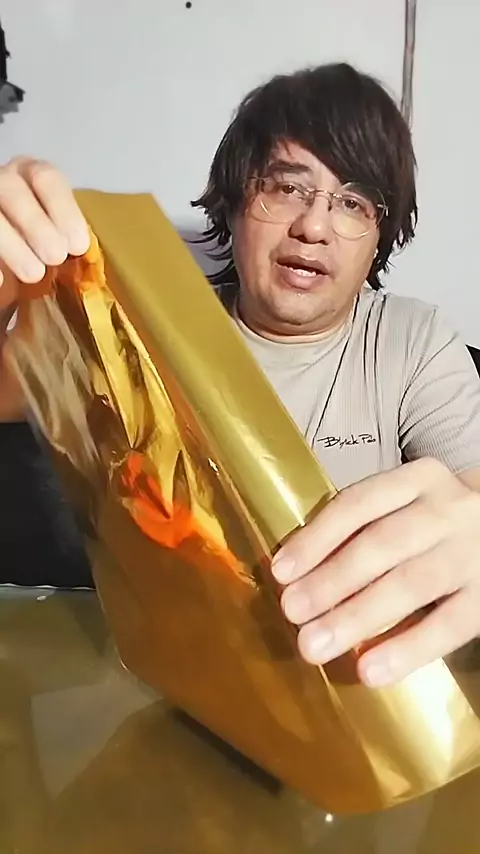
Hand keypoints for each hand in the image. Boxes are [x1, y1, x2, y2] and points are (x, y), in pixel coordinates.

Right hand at [0, 156, 89, 313]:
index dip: (64, 210)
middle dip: (36, 225)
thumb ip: (68, 236)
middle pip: (13, 190)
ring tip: (34, 274)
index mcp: (32, 175)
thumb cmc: (42, 239)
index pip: (47, 178)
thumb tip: (81, 253)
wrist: (15, 246)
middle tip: (55, 257)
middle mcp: (4, 181)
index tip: (78, 245)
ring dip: (12, 245)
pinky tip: (2, 279)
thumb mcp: (58, 230)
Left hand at [271, 458, 479, 686]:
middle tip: (291, 612)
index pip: (358, 504)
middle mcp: (448, 510)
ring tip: (315, 645)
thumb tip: (296, 573)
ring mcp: (473, 552)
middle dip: (330, 581)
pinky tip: (370, 670)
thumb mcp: (411, 505)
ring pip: (409, 584)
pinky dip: (407, 648)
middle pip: (380, 545)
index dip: (316, 538)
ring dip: (356, 617)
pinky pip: (448, 625)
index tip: (281, 571)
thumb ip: (365, 527)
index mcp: (418, 480)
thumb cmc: (441, 524)